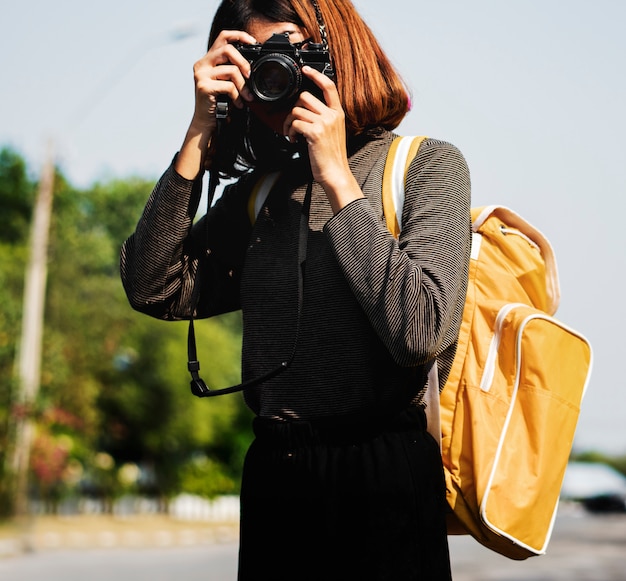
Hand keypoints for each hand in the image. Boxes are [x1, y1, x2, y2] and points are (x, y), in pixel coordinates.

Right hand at [175, 30, 255, 178]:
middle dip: (244, 62)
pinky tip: (238, 105)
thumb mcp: (229, 84)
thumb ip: (235, 71)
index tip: (253, 43)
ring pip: (230, 69)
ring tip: (247, 98)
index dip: (239, 35)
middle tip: (251, 76)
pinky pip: (228, 86)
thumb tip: (254, 66)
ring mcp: (201, 74)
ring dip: (243, 85)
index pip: (223, 37)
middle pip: (227, 49)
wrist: (207, 124)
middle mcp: (202, 64)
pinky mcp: (203, 86)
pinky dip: (237, 96)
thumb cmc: (220, 105)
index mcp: (208, 60)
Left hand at [284, 66, 362, 212]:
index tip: (305, 70)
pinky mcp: (315, 133)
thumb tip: (306, 111)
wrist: (336, 173)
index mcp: (338, 113)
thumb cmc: (332, 157)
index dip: (316, 75)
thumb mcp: (333, 133)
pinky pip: (295, 123)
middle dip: (293, 108)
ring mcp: (324, 123)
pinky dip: (289, 132)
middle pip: (305, 97)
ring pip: (297, 110)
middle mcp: (332, 115)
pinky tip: (293, 140)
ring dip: (289, 123)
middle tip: (291, 122)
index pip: (329, 86)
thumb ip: (324, 119)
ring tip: (292, 134)